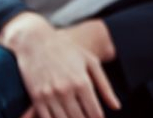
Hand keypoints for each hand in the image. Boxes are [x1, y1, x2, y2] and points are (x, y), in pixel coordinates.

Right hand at [0, 12, 120, 117]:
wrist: (36, 42)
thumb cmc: (68, 50)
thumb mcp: (91, 63)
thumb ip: (105, 87)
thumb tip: (116, 107)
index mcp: (82, 82)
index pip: (95, 113)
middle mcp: (65, 90)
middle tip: (88, 117)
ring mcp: (49, 95)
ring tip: (78, 117)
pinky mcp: (35, 98)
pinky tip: (62, 117)